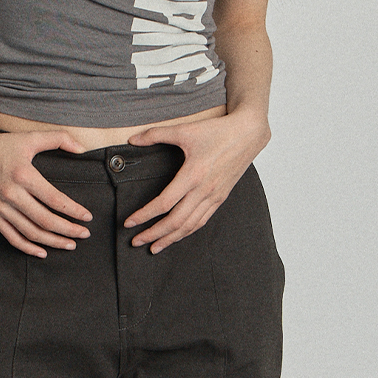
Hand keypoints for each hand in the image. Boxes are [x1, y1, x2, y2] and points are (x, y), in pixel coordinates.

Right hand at [0, 127, 94, 256]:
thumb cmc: (1, 145)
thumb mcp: (31, 137)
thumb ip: (59, 139)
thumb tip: (82, 148)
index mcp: (24, 175)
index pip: (55, 200)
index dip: (74, 211)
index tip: (87, 217)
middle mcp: (12, 194)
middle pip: (46, 220)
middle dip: (69, 230)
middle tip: (84, 234)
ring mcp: (1, 207)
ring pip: (31, 232)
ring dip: (53, 242)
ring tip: (70, 244)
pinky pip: (12, 237)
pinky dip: (28, 248)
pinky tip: (42, 252)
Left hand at [123, 109, 270, 252]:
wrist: (248, 134)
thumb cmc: (218, 131)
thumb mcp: (184, 130)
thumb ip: (155, 134)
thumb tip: (132, 139)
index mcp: (193, 175)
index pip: (163, 203)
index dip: (144, 215)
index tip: (129, 223)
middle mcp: (204, 190)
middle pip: (175, 221)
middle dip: (153, 234)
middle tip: (136, 241)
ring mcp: (214, 196)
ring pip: (190, 226)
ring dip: (170, 239)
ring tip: (154, 247)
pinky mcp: (221, 198)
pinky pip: (202, 221)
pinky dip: (188, 232)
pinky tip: (177, 236)